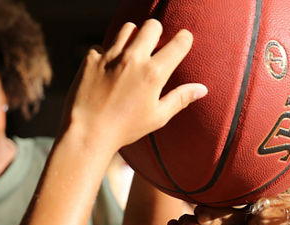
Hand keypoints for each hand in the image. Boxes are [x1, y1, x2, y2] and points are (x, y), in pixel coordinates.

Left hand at [61, 19, 207, 153]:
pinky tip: (106, 70)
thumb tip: (202, 89)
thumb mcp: (157, 117)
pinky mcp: (91, 59)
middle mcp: (133, 59)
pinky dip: (106, 55)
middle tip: (154, 49)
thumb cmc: (125, 129)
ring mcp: (110, 56)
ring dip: (132, 38)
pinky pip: (102, 46)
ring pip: (128, 29)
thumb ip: (180, 99)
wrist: (87, 133)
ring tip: (131, 56)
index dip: (184, 40)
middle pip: (152, 26)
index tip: (182, 43)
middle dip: (157, 34)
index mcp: (154, 73)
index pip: (180, 42)